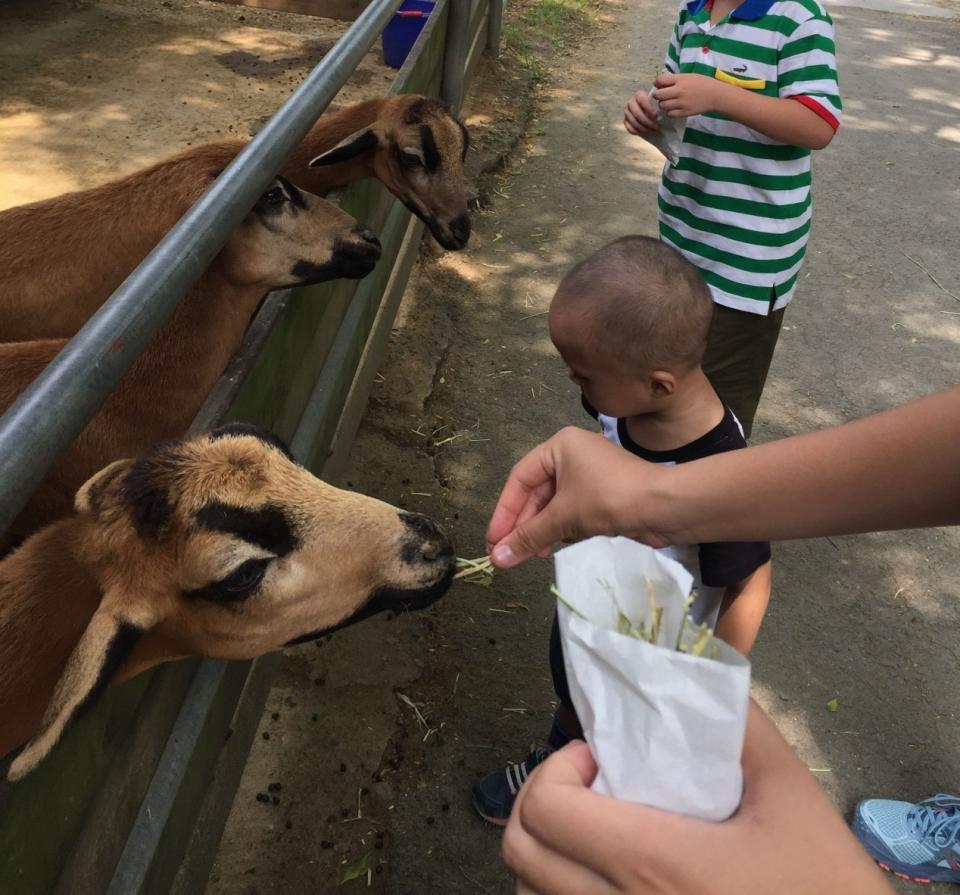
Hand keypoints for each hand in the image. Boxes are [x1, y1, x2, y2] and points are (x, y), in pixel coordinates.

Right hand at [485, 427, 673, 568]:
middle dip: (523, 525)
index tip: (493, 540)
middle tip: (507, 554)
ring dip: (542, 530)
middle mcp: (572, 455)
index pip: (520, 479)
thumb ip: (528, 536)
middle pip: (536, 493)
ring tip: (533, 555)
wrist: (666, 507)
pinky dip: (563, 529)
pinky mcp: (603, 495)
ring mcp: (589, 476)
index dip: (504, 512)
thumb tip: (496, 559)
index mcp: (560, 446)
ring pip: (554, 506)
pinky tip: (556, 548)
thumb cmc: (610, 498)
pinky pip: (572, 512)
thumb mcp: (564, 517)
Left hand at [502, 704, 891, 894]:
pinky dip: (559, 892)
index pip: (546, 809)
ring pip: (530, 894)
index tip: (598, 759)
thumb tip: (697, 675)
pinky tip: (602, 874)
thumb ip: (739, 726)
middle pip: (522, 850)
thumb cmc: (825, 885)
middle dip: (542, 800)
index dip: (557, 769)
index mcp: (656, 864)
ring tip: (594, 831)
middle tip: (589, 787)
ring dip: (547, 851)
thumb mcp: (792, 796)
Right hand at [624, 88, 660, 135]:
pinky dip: (638, 131)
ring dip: (644, 127)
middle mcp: (631, 103)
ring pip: (633, 121)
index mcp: (638, 95)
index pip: (641, 99)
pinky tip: (646, 132)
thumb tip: (664, 105)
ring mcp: (627, 112)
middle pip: (636, 112)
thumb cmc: (656, 106)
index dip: (648, 107)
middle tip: (656, 126)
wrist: (651, 113)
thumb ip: (660, 101)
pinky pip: (630, 128)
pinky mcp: (625, 121)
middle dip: (647, 121)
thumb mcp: (659, 101)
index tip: (656, 115)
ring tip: (653, 130)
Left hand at [653, 72, 724, 117]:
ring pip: (663, 106)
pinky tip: (674, 109)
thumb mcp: (688, 76)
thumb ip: (674, 79)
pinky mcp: (684, 112)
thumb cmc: (702, 83)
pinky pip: (670, 114)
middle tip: (662, 95)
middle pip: (658, 95)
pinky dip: (669, 112)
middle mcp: (679, 91)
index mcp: (680, 80)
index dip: (657, 83)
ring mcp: (681, 103)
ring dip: (663, 104)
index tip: (660, 85)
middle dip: (658, 95)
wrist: (715, 95)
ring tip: (669, 102)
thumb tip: (659, 83)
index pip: (660, 80)